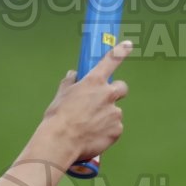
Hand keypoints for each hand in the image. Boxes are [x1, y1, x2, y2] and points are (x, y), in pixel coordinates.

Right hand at [43, 41, 131, 160]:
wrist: (61, 141)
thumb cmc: (58, 117)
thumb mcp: (62, 94)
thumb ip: (70, 82)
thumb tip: (74, 75)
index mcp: (94, 82)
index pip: (111, 60)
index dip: (120, 51)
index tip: (127, 45)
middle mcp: (108, 94)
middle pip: (122, 88)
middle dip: (115, 92)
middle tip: (103, 100)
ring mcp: (114, 113)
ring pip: (114, 112)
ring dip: (106, 116)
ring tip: (89, 126)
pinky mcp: (117, 130)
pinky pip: (114, 128)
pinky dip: (106, 131)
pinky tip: (93, 136)